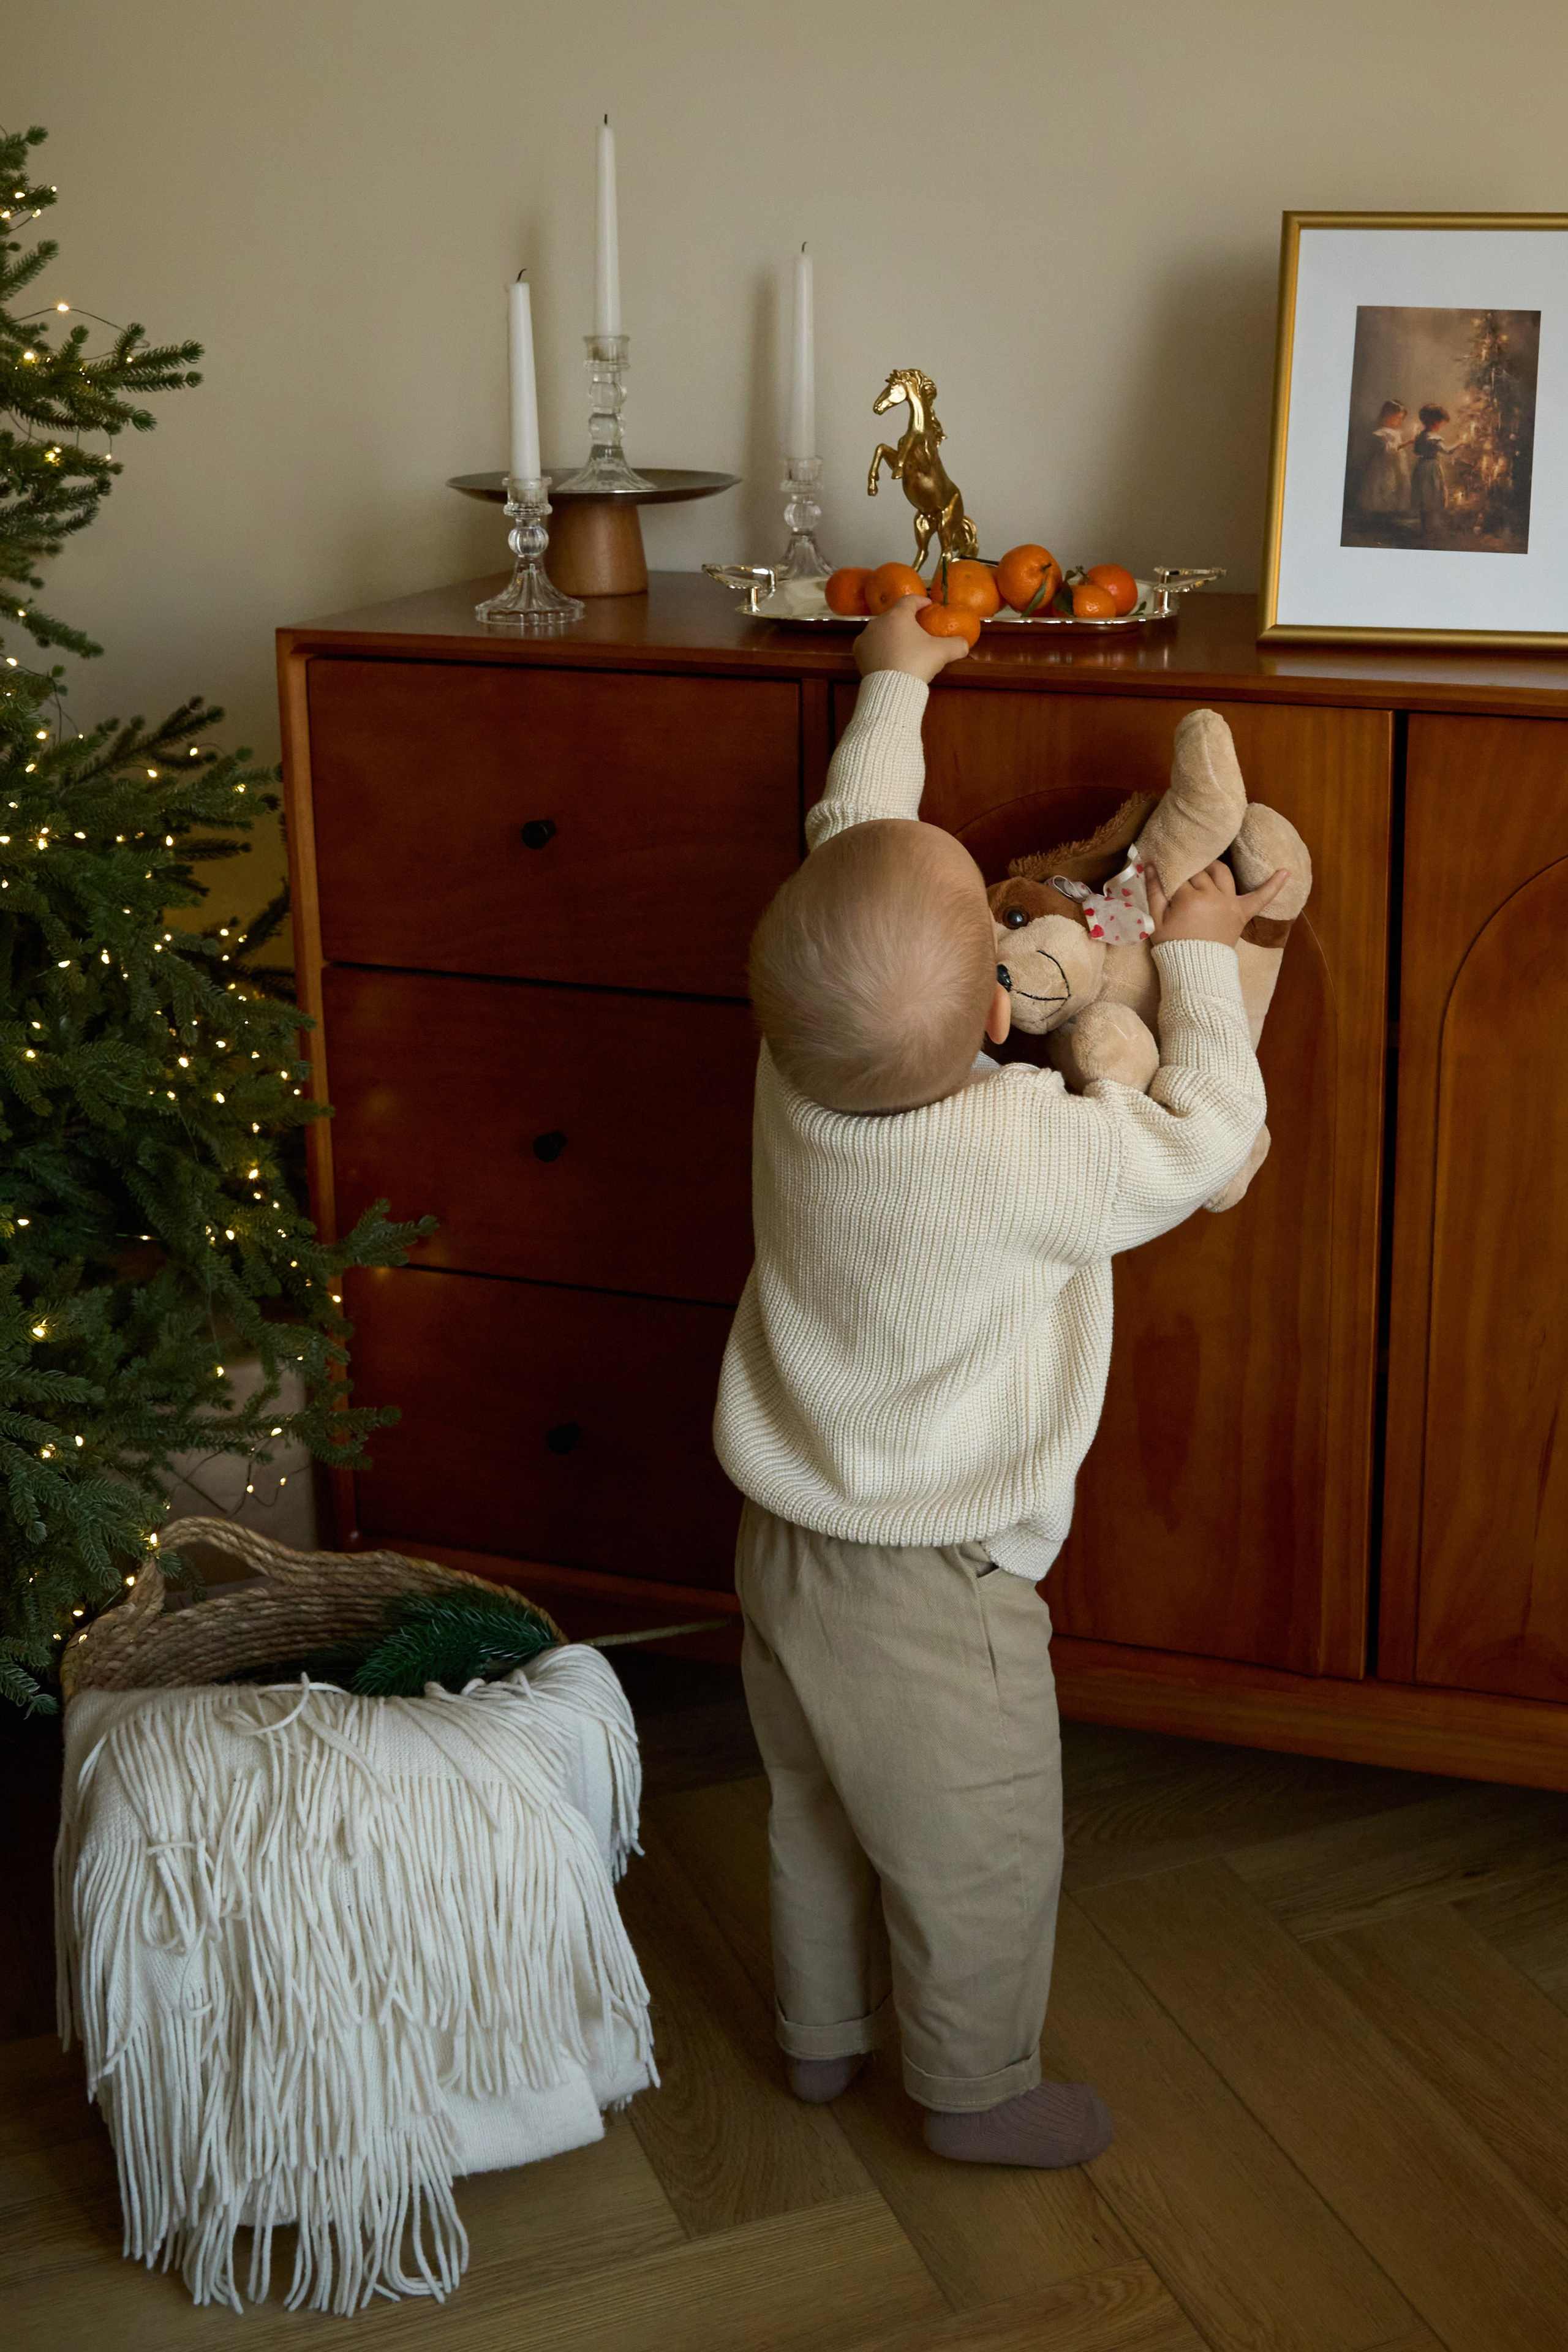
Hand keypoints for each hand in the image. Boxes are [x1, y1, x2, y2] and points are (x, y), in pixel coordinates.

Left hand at [855, 593, 968, 681]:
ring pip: (882, 629)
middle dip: (906, 620)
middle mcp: (878, 621)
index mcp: (898, 615)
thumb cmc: (917, 664)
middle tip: (918, 629)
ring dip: (892, 633)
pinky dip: (880, 647)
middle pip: (895, 615)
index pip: (910, 600)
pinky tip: (889, 656)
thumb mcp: (942, 653)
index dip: (921, 601)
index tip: (928, 605)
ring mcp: (866, 637)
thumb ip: (957, 645)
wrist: (891, 690)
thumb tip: (965, 644)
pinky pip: (872, 644)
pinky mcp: (859, 652)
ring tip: (903, 645)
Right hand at [1147, 859, 1289, 949]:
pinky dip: (1274, 885)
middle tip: (1180, 880)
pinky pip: (1261, 897)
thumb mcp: (1156, 920)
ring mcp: (1229, 903)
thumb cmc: (1172, 946)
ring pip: (1222, 873)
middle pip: (1199, 872)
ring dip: (1213, 868)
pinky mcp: (1242, 913)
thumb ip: (1153, 890)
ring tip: (1205, 868)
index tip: (1165, 877)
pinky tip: (1286, 871)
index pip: (1179, 874)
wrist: (1195, 972)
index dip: (1170, 875)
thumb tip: (1150, 863)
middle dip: (1188, 874)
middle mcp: (1212, 896)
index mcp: (1189, 898)